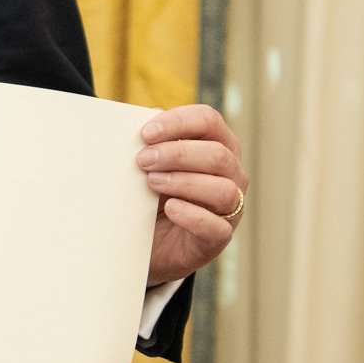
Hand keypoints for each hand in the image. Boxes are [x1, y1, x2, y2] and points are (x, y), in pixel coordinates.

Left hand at [142, 104, 244, 286]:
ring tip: (152, 182)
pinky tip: (171, 208)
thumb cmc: (154, 194)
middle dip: (177, 153)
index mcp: (218, 145)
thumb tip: (131, 124)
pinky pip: (217, 227)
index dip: (179, 122)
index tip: (146, 133)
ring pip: (222, 189)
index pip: (209, 121)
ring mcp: (230, 207)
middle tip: (143, 159)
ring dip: (184, 182)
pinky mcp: (219, 236)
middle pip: (217, 154)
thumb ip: (150, 144)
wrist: (150, 241)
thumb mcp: (151, 165)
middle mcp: (232, 174)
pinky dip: (193, 215)